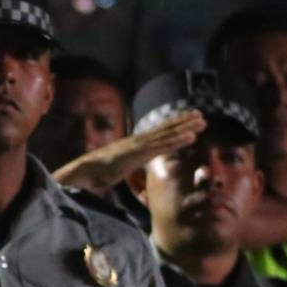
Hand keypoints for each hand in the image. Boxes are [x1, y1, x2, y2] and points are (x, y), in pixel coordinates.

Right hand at [54, 112, 204, 192]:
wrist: (84, 171)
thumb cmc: (96, 172)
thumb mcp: (116, 168)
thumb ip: (125, 165)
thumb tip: (125, 167)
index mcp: (134, 144)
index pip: (156, 132)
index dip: (172, 125)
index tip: (185, 120)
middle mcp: (138, 140)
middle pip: (164, 128)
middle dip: (183, 121)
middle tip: (201, 114)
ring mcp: (139, 146)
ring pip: (167, 135)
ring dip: (186, 128)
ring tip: (202, 122)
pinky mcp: (139, 154)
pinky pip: (163, 146)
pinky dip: (178, 141)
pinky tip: (192, 138)